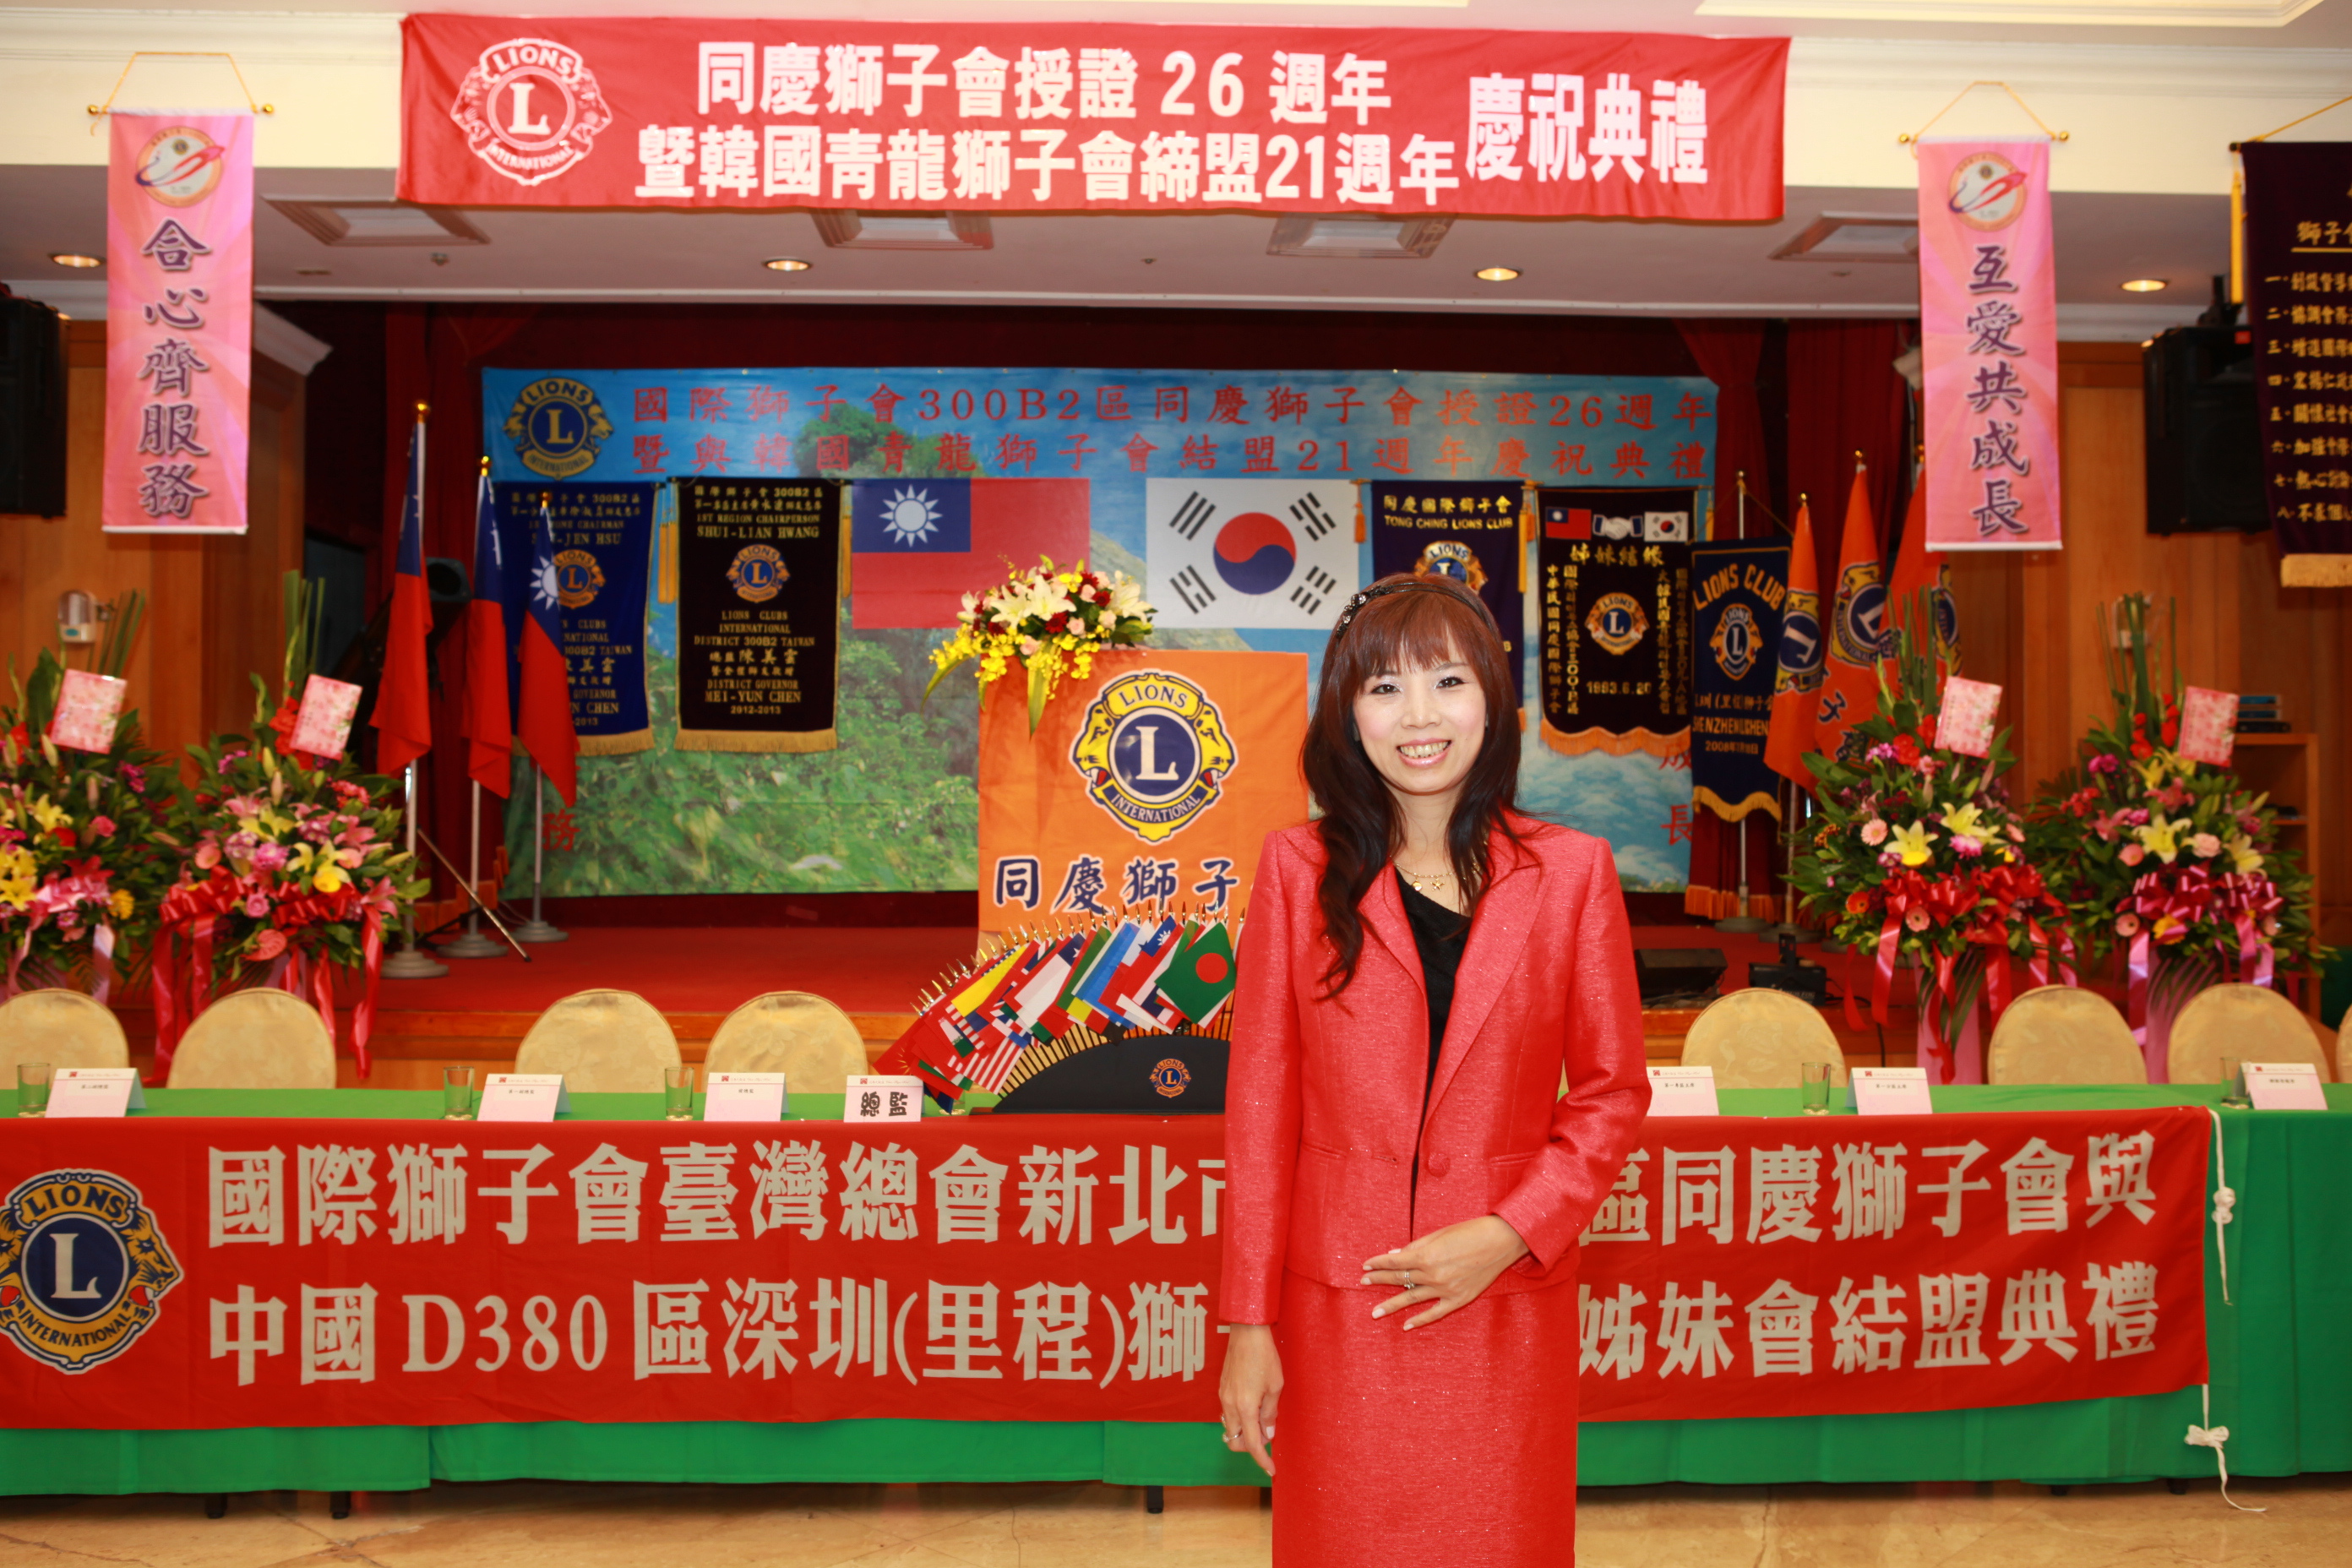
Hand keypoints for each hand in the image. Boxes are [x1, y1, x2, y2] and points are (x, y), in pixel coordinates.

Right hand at [1217, 1324, 1281, 1477]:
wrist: (1246, 1332)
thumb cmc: (1264, 1357)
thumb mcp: (1275, 1387)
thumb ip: (1270, 1414)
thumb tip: (1268, 1435)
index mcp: (1245, 1407)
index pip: (1252, 1444)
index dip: (1262, 1460)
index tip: (1271, 1470)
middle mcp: (1229, 1405)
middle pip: (1235, 1440)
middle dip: (1250, 1447)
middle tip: (1267, 1441)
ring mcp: (1223, 1397)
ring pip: (1230, 1427)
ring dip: (1244, 1432)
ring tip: (1263, 1422)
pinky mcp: (1222, 1389)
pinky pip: (1228, 1414)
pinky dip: (1240, 1419)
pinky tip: (1253, 1408)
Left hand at [1361, 1214, 1530, 1329]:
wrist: (1499, 1243)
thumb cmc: (1468, 1233)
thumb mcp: (1438, 1235)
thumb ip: (1416, 1247)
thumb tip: (1396, 1255)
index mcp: (1426, 1256)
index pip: (1394, 1262)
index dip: (1378, 1263)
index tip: (1365, 1266)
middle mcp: (1432, 1275)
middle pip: (1399, 1279)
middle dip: (1379, 1281)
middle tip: (1363, 1284)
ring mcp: (1445, 1289)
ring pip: (1412, 1298)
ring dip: (1392, 1305)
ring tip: (1375, 1312)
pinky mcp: (1458, 1299)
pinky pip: (1435, 1313)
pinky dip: (1420, 1320)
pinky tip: (1407, 1325)